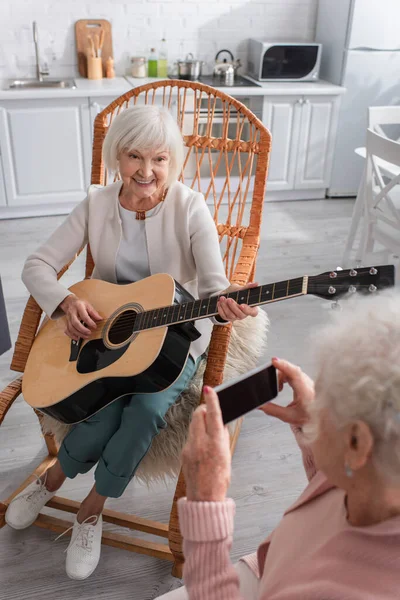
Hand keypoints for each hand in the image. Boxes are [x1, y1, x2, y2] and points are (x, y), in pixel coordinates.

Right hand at [59, 294, 101, 340]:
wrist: (69, 302)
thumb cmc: (80, 304)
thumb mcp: (88, 305)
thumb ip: (94, 312)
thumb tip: (100, 319)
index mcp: (78, 307)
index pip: (84, 316)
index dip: (90, 322)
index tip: (95, 326)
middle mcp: (72, 313)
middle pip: (75, 323)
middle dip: (82, 329)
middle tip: (89, 333)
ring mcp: (68, 318)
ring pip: (71, 328)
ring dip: (78, 334)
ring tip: (86, 336)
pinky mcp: (66, 323)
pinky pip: (67, 330)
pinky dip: (72, 335)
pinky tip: (77, 338)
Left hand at [182, 386, 230, 501]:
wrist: (205, 498)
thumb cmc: (220, 479)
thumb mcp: (227, 455)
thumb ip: (222, 437)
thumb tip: (220, 422)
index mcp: (216, 443)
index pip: (213, 415)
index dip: (211, 400)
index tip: (209, 389)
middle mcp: (201, 443)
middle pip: (198, 415)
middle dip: (203, 409)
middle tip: (209, 411)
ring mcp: (189, 448)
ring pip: (193, 425)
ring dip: (199, 422)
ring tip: (208, 430)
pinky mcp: (183, 453)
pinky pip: (190, 437)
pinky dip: (196, 435)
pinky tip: (202, 444)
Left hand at [217, 282, 258, 321]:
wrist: (225, 295)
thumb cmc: (235, 292)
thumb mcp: (241, 289)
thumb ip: (247, 287)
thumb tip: (256, 283)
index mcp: (250, 308)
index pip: (253, 312)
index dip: (248, 310)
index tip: (242, 305)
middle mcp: (244, 314)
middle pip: (241, 314)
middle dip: (234, 307)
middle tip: (229, 299)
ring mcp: (236, 317)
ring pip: (231, 315)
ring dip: (226, 307)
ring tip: (222, 298)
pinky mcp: (228, 318)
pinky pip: (224, 316)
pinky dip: (221, 309)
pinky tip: (219, 302)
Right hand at [259, 358, 314, 426]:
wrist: (320, 420)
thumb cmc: (309, 419)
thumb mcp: (289, 417)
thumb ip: (272, 410)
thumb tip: (260, 405)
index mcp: (306, 393)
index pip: (295, 373)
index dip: (284, 365)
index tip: (274, 361)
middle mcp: (308, 385)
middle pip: (292, 370)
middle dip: (279, 372)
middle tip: (269, 377)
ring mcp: (308, 382)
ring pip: (292, 370)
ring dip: (282, 376)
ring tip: (278, 387)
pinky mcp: (305, 381)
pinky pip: (294, 373)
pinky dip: (285, 376)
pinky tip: (281, 385)